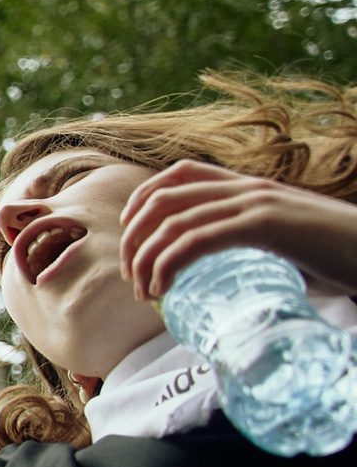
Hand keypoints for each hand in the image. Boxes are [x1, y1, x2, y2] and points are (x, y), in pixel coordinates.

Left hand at [120, 162, 356, 298]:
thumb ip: (257, 251)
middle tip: (132, 276)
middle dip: (134, 237)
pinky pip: (197, 239)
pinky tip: (164, 287)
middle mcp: (249, 188)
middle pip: (164, 198)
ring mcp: (256, 204)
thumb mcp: (290, 245)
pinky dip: (169, 263)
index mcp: (252, 188)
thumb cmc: (341, 256)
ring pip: (173, 221)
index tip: (130, 232)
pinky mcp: (265, 226)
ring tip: (144, 292)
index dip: (143, 198)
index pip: (181, 174)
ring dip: (147, 258)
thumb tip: (225, 283)